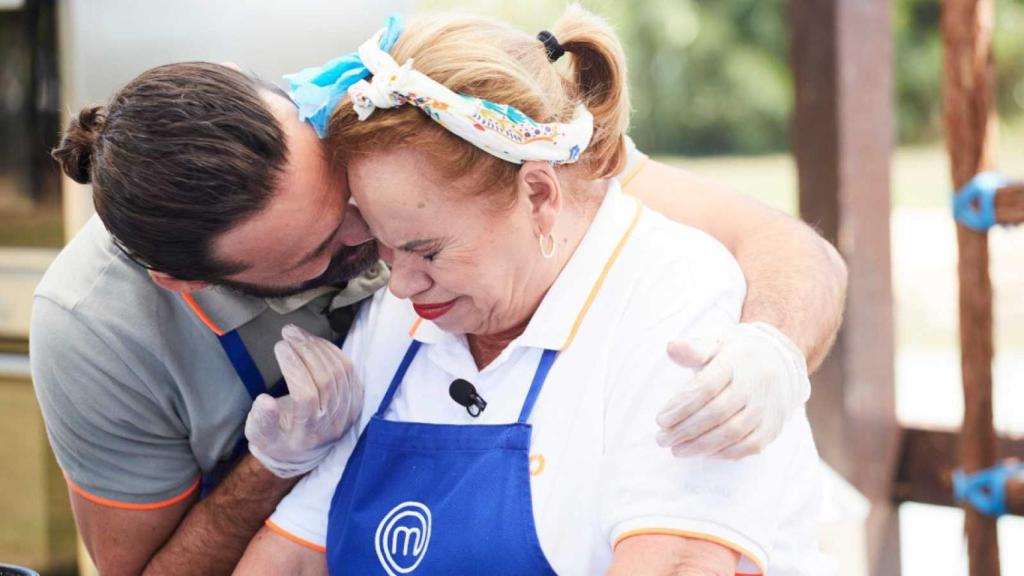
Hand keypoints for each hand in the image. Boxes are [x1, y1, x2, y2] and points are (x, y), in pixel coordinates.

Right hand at [245, 324, 362, 477]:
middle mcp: (332, 423)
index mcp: (307, 433)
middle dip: (306, 350)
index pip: (305, 396)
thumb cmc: (277, 440)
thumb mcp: (260, 436)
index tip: (279, 346)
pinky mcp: (355, 401)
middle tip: (288, 333)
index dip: (294, 367)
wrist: (302, 452)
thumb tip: (264, 400)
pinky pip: (349, 370)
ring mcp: (347, 412)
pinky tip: (315, 342)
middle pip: (325, 379)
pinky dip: (332, 351)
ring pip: (339, 371)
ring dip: (318, 347)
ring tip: (298, 334)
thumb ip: (261, 420)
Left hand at [655, 322, 808, 458]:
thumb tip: (672, 348)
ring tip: (677, 450)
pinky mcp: (773, 425)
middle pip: (717, 413)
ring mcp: (767, 406)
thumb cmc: (736, 355)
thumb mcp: (715, 344)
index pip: (706, 387)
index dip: (681, 406)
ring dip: (701, 446)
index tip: (660, 420)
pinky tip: (704, 453)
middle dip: (685, 430)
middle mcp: (755, 384)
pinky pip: (750, 446)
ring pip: (732, 433)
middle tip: (662, 439)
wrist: (780, 360)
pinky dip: (724, 453)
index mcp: (736, 361)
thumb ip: (693, 349)